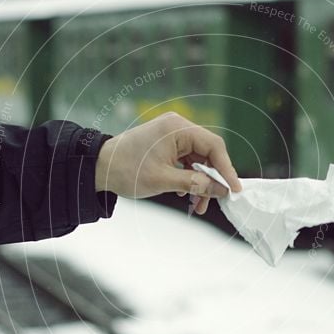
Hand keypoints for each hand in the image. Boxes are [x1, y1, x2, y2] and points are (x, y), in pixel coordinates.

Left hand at [95, 112, 242, 214]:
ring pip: (198, 160)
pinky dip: (189, 178)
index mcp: (177, 128)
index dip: (227, 169)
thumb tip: (221, 190)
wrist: (98, 167)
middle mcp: (177, 127)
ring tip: (197, 205)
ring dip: (200, 182)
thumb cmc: (127, 170)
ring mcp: (171, 135)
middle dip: (212, 179)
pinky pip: (187, 161)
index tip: (234, 189)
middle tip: (214, 201)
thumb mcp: (164, 180)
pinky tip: (186, 195)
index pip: (214, 146)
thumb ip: (196, 184)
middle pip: (208, 153)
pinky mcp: (166, 145)